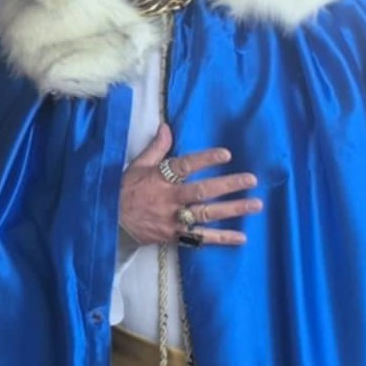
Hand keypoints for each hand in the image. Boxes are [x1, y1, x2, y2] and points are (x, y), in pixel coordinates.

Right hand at [120, 124, 260, 247]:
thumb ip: (155, 148)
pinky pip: (201, 238)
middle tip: (251, 180)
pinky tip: (241, 237)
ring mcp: (173, 219)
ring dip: (232, 210)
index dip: (205, 159)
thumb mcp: (136, 167)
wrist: (109, 223)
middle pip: (202, 191)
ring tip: (255, 205)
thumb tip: (166, 127)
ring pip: (206, 214)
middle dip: (228, 185)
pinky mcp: (175, 236)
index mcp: (159, 179)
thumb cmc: (124, 192)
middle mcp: (168, 199)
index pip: (184, 166)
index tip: (226, 154)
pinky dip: (221, 239)